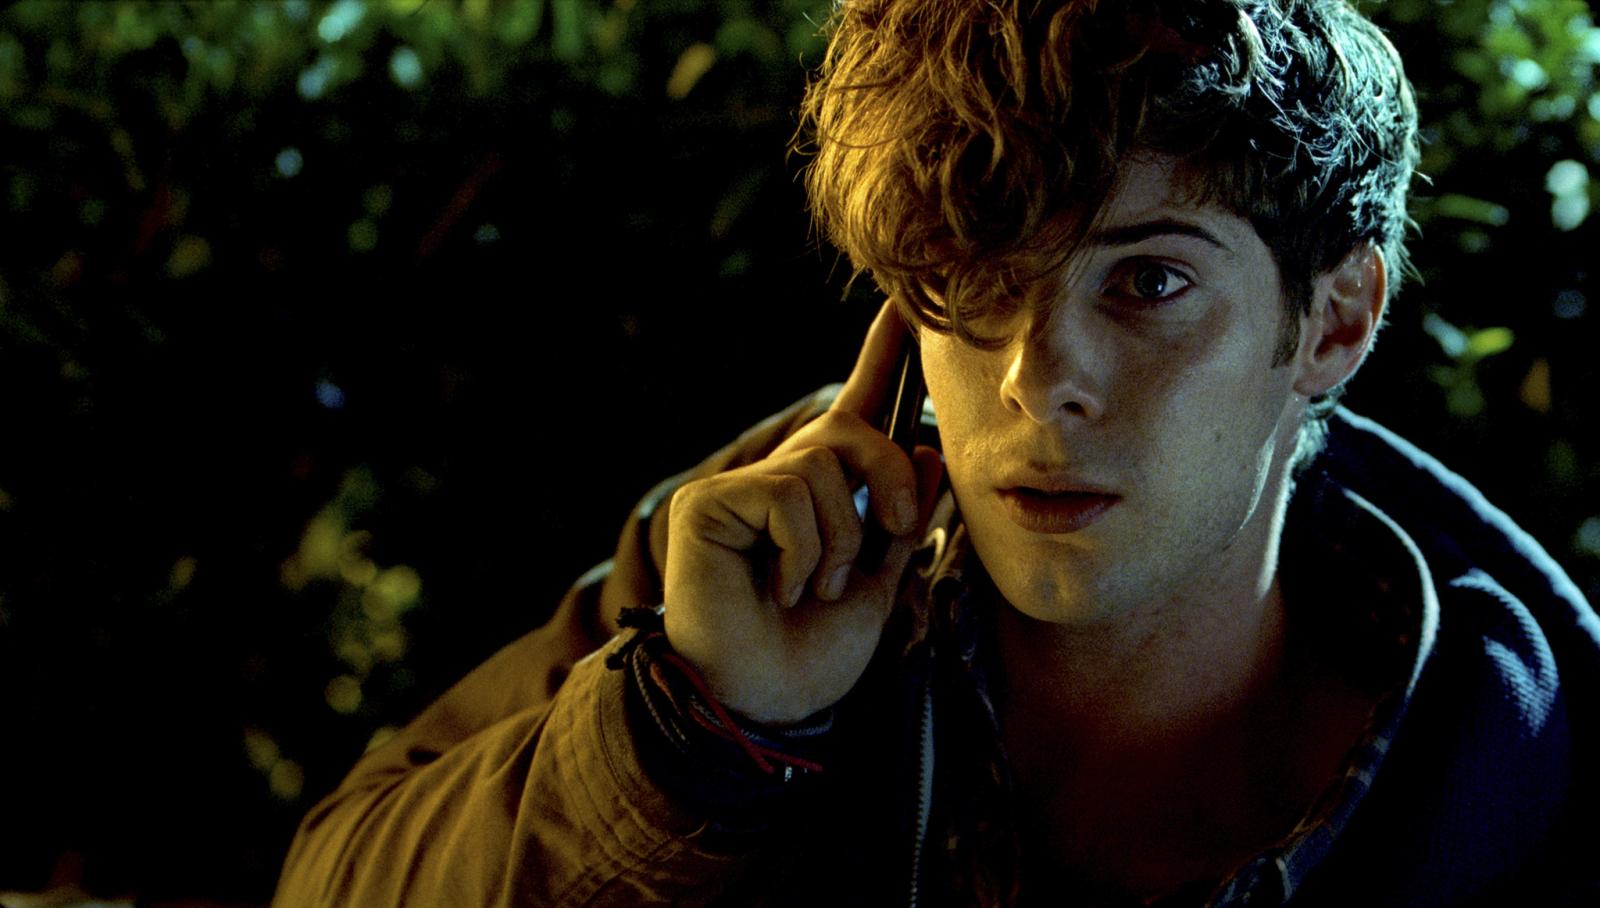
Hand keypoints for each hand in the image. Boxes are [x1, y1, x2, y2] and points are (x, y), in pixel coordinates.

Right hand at [662, 303, 943, 724]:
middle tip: (896, 538)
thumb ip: (907, 520)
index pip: (858, 409)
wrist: (765, 703)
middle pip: (854, 431)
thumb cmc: (813, 653)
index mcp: (825, 494)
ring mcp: (741, 488)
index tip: (905, 306)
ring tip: (815, 586)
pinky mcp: (709, 503)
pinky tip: (781, 586)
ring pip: (824, 466)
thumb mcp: (882, 584)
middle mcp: (781, 479)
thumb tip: (928, 453)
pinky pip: (788, 496)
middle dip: (890, 482)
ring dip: (842, 541)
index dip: (881, 357)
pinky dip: (804, 551)